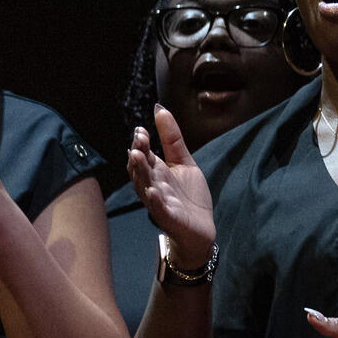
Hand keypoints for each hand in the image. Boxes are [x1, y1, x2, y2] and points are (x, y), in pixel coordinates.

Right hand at [128, 106, 217, 266]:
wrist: (200, 229)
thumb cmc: (188, 196)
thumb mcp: (184, 162)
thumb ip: (172, 138)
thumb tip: (159, 108)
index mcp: (156, 172)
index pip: (144, 155)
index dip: (141, 143)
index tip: (141, 130)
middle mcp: (153, 186)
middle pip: (141, 169)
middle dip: (138, 155)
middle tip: (138, 140)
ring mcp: (159, 203)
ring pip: (145, 186)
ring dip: (140, 173)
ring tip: (138, 157)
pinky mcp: (169, 218)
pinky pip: (159, 209)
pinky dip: (155, 200)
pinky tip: (153, 190)